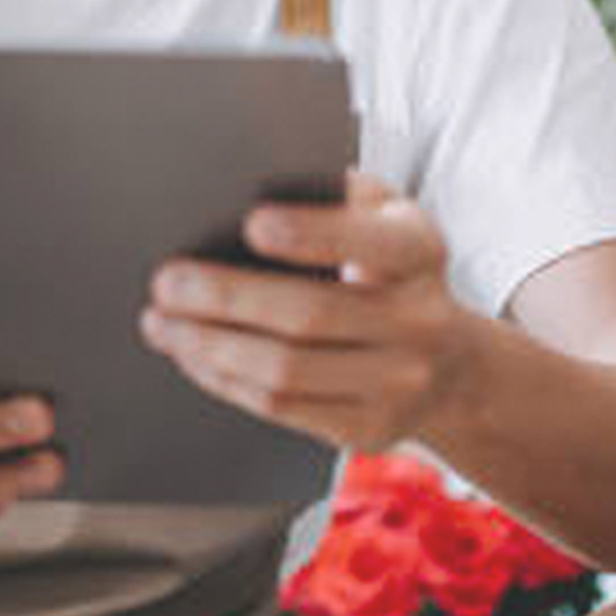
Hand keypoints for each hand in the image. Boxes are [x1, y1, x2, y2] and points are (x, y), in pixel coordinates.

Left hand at [141, 172, 482, 451]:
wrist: (452, 365)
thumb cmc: (393, 275)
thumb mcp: (385, 220)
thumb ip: (336, 198)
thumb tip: (246, 186)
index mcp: (421, 251)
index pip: (369, 242)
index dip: (311, 234)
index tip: (251, 223)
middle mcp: (421, 320)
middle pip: (309, 313)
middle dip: (225, 297)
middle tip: (167, 282)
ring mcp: (399, 382)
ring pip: (285, 370)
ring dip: (209, 346)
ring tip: (163, 323)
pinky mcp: (370, 428)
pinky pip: (281, 408)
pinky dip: (225, 380)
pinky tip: (194, 356)